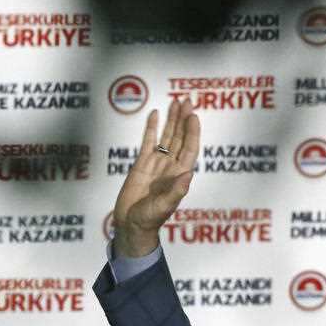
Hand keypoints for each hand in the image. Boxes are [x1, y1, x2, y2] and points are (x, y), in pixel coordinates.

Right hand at [112, 98, 199, 256]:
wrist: (132, 224)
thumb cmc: (149, 219)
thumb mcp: (163, 207)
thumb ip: (176, 192)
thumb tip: (188, 174)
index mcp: (178, 176)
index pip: (189, 149)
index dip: (192, 133)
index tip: (193, 116)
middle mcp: (170, 167)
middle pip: (180, 139)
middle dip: (184, 120)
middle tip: (187, 101)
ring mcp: (157, 164)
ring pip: (166, 137)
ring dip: (172, 121)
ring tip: (176, 103)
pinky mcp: (142, 164)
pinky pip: (148, 142)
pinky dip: (152, 128)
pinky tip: (155, 114)